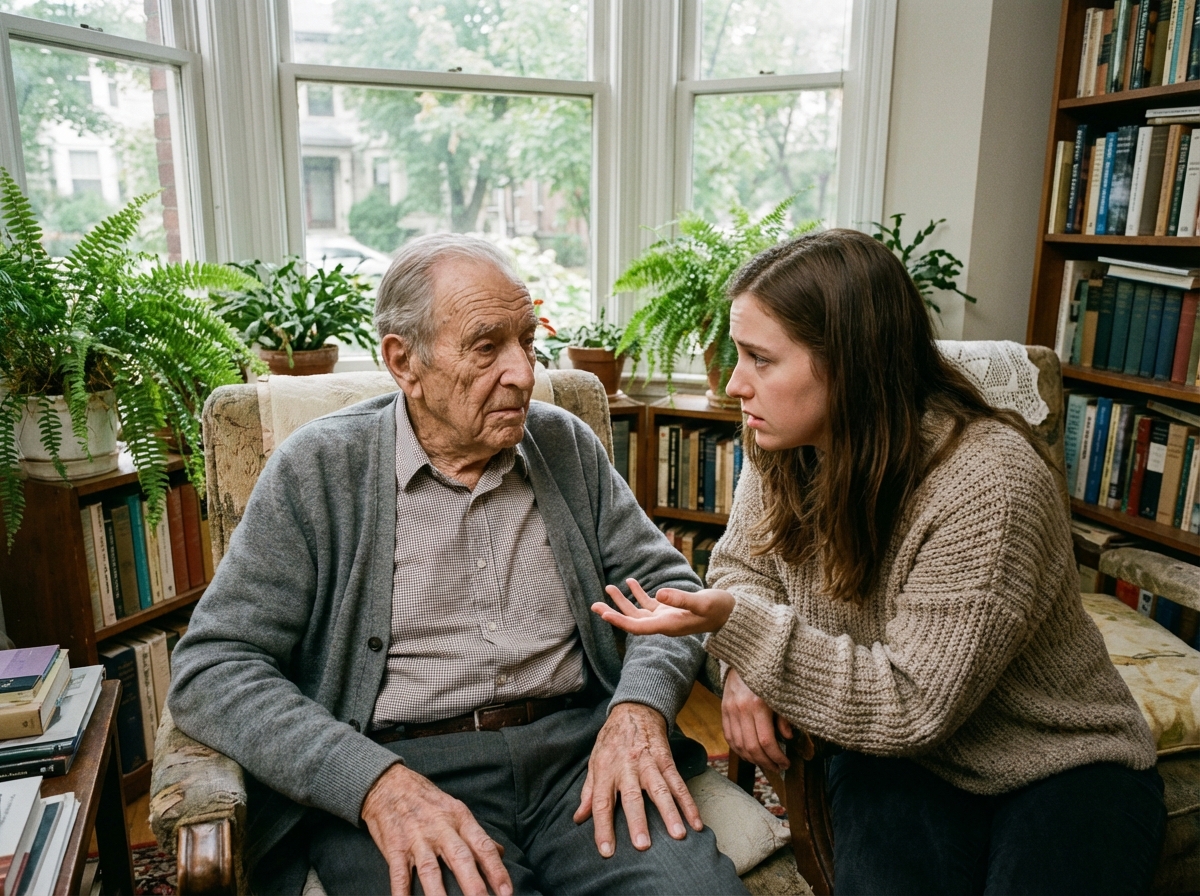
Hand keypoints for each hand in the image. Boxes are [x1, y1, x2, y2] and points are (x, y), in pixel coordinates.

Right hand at [361, 763, 510, 895]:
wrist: (390, 784)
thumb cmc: (428, 800)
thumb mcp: (456, 810)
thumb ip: (476, 834)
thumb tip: (500, 851)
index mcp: (460, 819)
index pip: (482, 846)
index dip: (496, 870)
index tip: (507, 891)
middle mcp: (441, 829)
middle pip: (460, 859)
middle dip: (473, 884)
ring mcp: (417, 839)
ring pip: (430, 870)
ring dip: (439, 894)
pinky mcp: (395, 847)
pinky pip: (399, 874)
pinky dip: (401, 893)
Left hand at [572, 702, 703, 856]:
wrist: (634, 710)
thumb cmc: (612, 740)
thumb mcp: (594, 761)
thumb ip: (588, 791)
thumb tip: (578, 818)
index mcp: (606, 770)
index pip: (602, 803)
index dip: (603, 828)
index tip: (607, 851)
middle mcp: (627, 768)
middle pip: (632, 797)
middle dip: (638, 822)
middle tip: (643, 846)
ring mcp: (649, 763)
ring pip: (660, 790)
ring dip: (670, 813)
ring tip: (678, 835)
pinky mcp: (666, 761)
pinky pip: (679, 784)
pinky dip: (689, 803)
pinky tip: (696, 822)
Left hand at [590, 578, 734, 635]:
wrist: (731, 614)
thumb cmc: (718, 609)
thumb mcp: (702, 602)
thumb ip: (681, 599)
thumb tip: (659, 593)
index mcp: (668, 626)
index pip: (638, 627)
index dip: (619, 621)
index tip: (604, 615)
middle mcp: (663, 624)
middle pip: (632, 622)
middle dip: (613, 613)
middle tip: (594, 606)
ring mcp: (665, 617)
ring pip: (638, 612)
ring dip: (622, 601)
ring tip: (607, 587)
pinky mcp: (669, 610)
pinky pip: (648, 604)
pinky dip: (638, 593)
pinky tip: (630, 582)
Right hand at [722, 668, 793, 775]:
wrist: (745, 658)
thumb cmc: (768, 676)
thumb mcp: (780, 694)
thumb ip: (784, 717)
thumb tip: (788, 737)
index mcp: (758, 704)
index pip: (766, 741)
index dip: (776, 756)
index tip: (786, 763)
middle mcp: (741, 709)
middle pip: (752, 747)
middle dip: (766, 762)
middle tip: (778, 768)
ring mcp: (730, 710)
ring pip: (739, 745)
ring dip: (752, 759)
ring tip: (765, 763)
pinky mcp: (723, 710)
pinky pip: (729, 737)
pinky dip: (739, 750)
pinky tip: (749, 755)